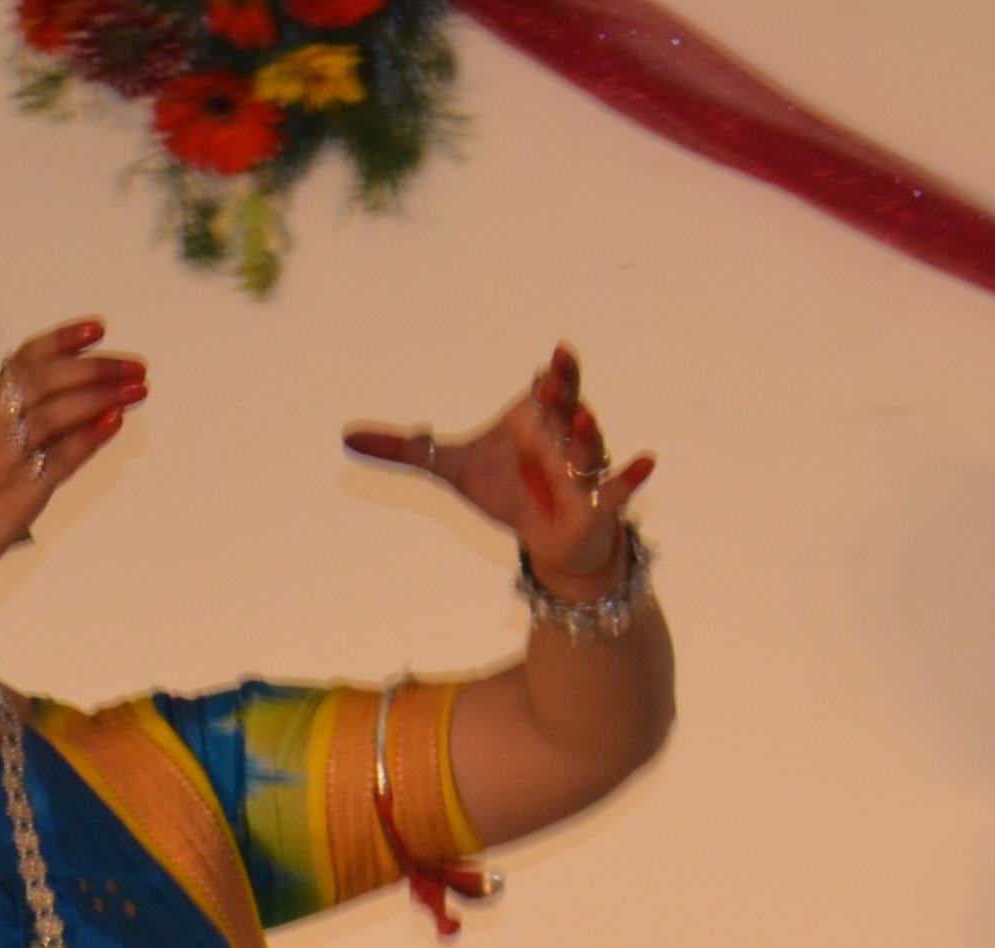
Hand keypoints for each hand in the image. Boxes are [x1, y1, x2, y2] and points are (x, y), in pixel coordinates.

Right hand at [0, 321, 148, 585]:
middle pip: (44, 382)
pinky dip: (87, 438)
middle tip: (137, 367)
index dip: (63, 339)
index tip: (98, 327)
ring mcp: (7, 457)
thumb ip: (38, 411)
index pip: (27, 359)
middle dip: (95, 369)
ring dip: (98, 397)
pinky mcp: (19, 490)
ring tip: (138, 389)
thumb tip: (101, 397)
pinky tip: (114, 422)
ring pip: (52, 416)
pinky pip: (57, 459)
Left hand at [344, 346, 651, 595]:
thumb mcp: (450, 470)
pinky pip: (618, 488)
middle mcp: (563, 436)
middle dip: (562, 393)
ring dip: (586, 436)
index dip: (550, 377)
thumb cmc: (506, 489)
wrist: (543, 539)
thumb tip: (346, 436)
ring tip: (582, 422)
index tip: (549, 361)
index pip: (546, 389)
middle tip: (555, 371)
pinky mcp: (598, 502)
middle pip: (566, 409)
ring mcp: (584, 468)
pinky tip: (648, 461)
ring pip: (588, 447)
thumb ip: (406, 450)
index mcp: (536, 418)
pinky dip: (632, 475)